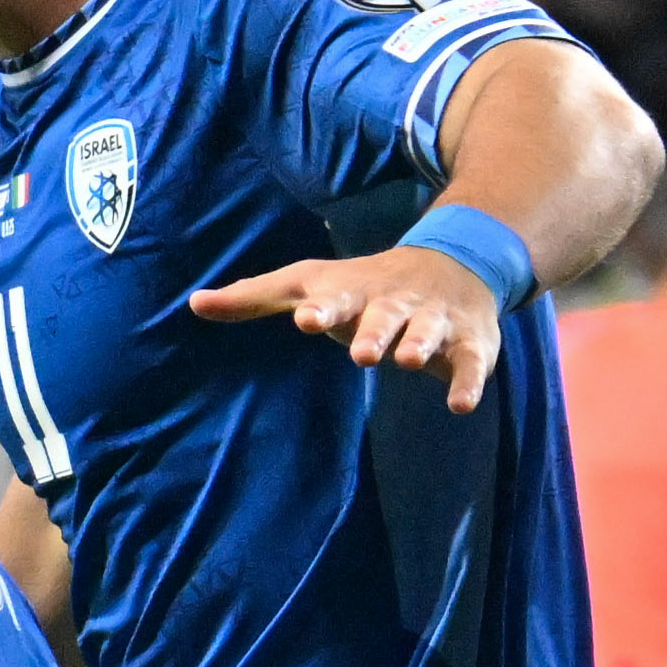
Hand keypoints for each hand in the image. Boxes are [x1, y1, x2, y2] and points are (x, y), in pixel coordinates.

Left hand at [187, 242, 508, 413]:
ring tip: (410, 359)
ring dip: (420, 343)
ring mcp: (433, 321)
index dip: (322, 309)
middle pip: (383, 316)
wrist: (455, 262)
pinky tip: (460, 405)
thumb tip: (194, 303)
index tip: (308, 319)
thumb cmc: (365, 287)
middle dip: (375, 330)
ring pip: (428, 331)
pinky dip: (468, 381)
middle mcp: (394, 303)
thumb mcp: (312, 285)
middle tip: (364, 351)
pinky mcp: (468, 341)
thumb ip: (256, 297)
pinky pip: (472, 363)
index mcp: (354, 293)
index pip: (334, 298)